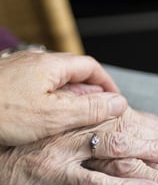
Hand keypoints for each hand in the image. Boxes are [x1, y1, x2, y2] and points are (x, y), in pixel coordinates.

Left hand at [0, 51, 126, 144]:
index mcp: (52, 65)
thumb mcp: (54, 115)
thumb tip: (119, 103)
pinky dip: (55, 103)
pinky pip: (43, 91)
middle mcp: (39, 64)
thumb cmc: (1, 113)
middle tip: (99, 114)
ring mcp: (25, 74)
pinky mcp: (14, 85)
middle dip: (92, 94)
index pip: (91, 67)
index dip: (107, 83)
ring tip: (79, 119)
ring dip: (73, 100)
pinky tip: (53, 118)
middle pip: (76, 75)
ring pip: (59, 84)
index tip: (116, 100)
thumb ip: (88, 108)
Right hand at [0, 130, 157, 184]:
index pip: (131, 124)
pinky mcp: (59, 171)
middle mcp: (83, 129)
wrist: (4, 145)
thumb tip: (118, 109)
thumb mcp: (67, 118)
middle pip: (132, 138)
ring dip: (154, 168)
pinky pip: (96, 182)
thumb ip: (92, 115)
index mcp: (87, 115)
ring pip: (121, 157)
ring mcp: (72, 151)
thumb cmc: (38, 130)